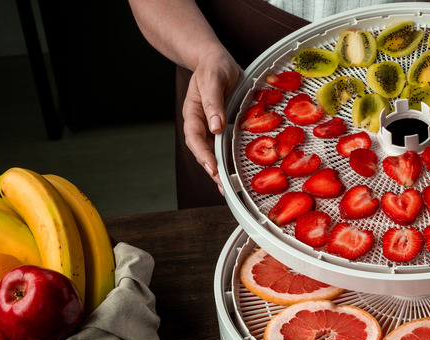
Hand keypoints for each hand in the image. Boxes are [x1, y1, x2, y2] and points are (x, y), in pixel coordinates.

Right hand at [181, 51, 242, 191]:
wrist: (216, 60)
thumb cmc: (213, 66)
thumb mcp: (213, 78)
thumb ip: (213, 101)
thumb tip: (215, 126)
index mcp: (193, 111)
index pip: (195, 137)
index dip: (203, 154)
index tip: (212, 168)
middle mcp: (201, 122)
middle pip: (202, 150)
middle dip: (211, 170)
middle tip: (223, 187)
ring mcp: (211, 125)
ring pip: (213, 151)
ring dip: (219, 169)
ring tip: (227, 187)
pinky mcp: (223, 126)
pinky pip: (224, 144)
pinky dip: (228, 158)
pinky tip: (236, 171)